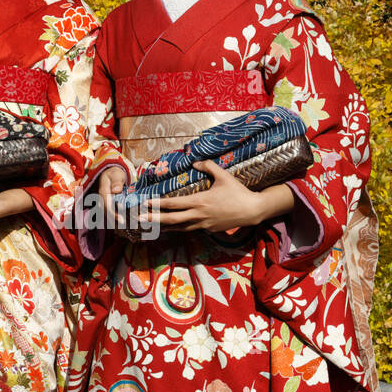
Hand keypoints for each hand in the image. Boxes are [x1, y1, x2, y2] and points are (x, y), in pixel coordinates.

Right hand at [98, 164, 127, 222]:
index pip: (107, 205)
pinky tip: (123, 224)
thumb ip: (117, 182)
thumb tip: (116, 190)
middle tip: (126, 227)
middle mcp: (101, 198)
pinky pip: (110, 213)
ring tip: (125, 228)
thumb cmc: (115, 173)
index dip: (114, 213)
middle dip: (115, 221)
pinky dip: (115, 219)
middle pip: (106, 213)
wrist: (110, 173)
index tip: (122, 220)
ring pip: (107, 215)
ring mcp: (103, 202)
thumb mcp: (117, 174)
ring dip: (115, 222)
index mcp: (103, 191)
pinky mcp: (106, 204)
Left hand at [153, 161, 295, 232]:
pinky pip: (190, 230)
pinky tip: (171, 229)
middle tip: (139, 219)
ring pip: (179, 228)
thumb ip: (208, 167)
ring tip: (151, 227)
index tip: (146, 203)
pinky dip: (179, 229)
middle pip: (171, 220)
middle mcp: (198, 215)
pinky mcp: (208, 230)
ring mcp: (203, 225)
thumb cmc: (238, 192)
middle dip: (154, 219)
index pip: (173, 203)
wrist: (251, 211)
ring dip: (164, 227)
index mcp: (199, 201)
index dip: (158, 204)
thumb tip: (196, 161)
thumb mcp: (224, 176)